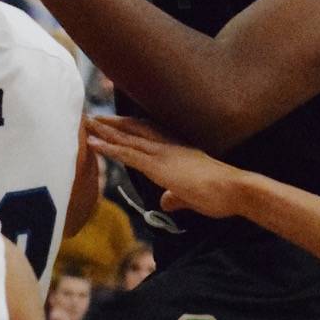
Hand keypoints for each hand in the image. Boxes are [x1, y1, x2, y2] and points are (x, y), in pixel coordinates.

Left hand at [88, 116, 246, 218]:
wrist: (234, 190)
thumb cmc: (220, 193)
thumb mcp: (192, 196)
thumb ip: (177, 197)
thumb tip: (167, 202)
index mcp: (177, 150)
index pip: (148, 134)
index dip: (129, 127)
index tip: (113, 122)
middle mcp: (168, 147)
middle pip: (134, 130)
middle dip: (112, 124)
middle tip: (92, 116)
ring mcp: (162, 154)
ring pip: (126, 138)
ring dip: (104, 131)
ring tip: (85, 122)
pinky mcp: (158, 166)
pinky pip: (127, 154)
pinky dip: (108, 148)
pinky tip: (93, 143)